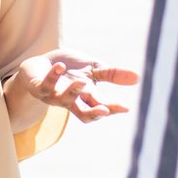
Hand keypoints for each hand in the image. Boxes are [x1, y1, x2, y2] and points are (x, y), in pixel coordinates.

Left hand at [13, 48, 137, 122]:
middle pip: (84, 114)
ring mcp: (54, 96)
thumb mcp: (93, 69)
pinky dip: (53, 76)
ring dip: (73, 92)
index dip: (112, 109)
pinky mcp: (39, 87)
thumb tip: (138, 77)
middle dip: (95, 113)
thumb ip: (112, 74)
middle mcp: (71, 100)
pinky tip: (60, 67)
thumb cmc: (70, 69)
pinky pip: (45, 85)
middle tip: (105, 110)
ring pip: (63, 100)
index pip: (101, 107)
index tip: (125, 108)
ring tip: (82, 83)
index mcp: (86, 97)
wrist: (42, 63)